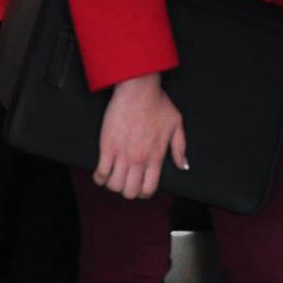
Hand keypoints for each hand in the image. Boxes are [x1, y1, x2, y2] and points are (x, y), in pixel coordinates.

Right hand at [95, 74, 187, 198]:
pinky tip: (102, 172)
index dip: (143, 193)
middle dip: (128, 190)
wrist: (138, 89)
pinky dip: (99, 177)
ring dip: (113, 184)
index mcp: (156, 156)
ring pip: (114, 186)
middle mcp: (139, 159)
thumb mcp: (176, 124)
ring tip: (114, 176)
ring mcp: (122, 154)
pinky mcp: (107, 147)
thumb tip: (183, 165)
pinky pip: (100, 173)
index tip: (140, 187)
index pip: (149, 189)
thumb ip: (180, 148)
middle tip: (126, 182)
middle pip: (130, 192)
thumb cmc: (158, 103)